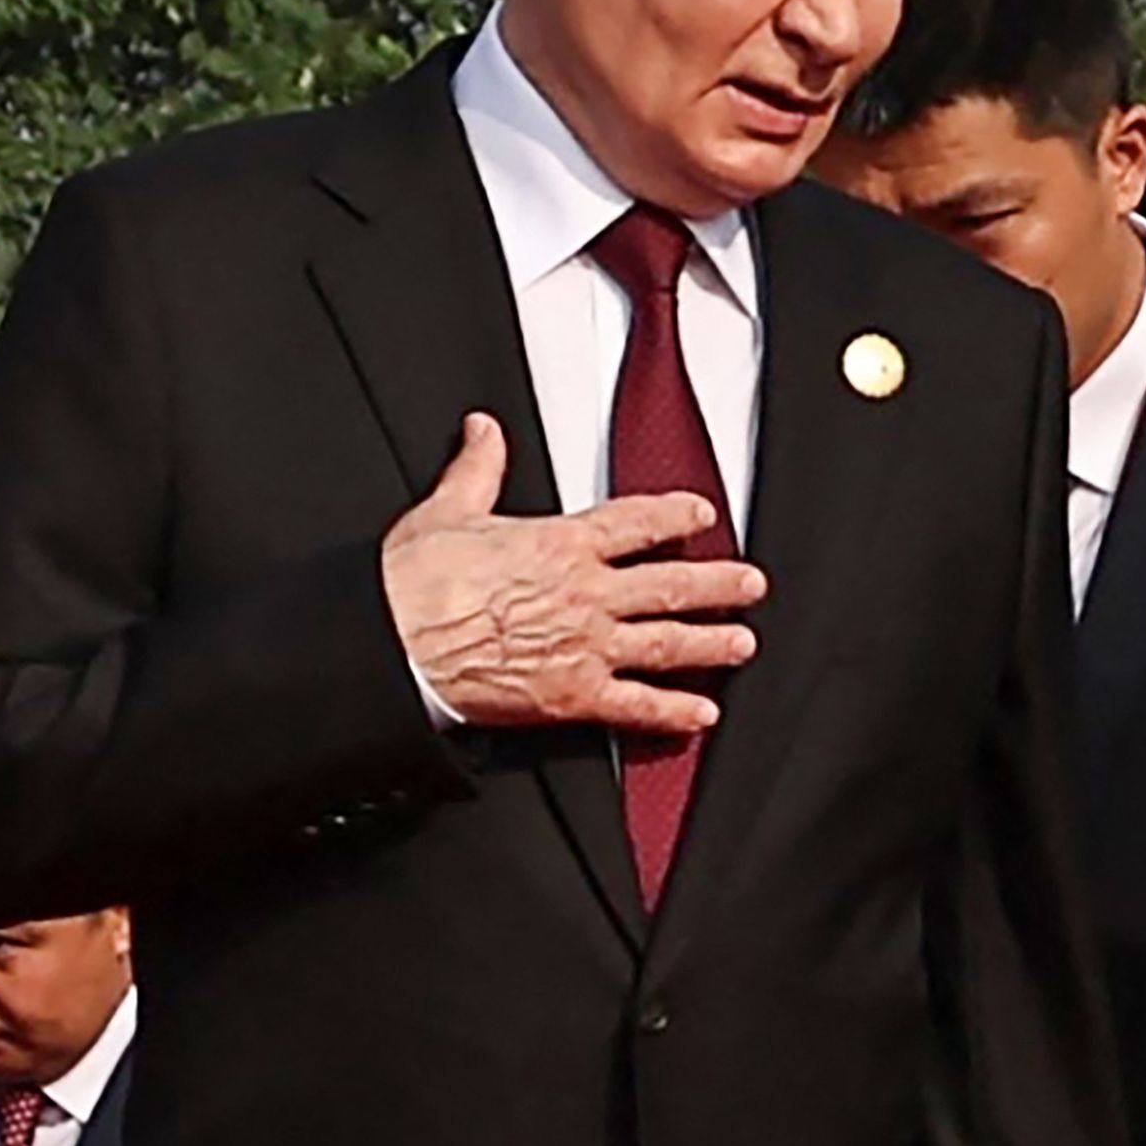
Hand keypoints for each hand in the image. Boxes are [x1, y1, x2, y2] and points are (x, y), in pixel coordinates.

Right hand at [380, 413, 763, 734]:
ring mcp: (585, 646)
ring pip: (667, 644)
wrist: (393, 643)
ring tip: (743, 644)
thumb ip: (478, 468)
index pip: (638, 523)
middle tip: (752, 585)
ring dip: (711, 645)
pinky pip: (635, 705)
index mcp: (563, 544)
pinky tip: (702, 716)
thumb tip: (483, 429)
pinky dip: (672, 713)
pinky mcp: (571, 696)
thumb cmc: (414, 581)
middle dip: (718, 585)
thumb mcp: (448, 508)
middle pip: (671, 586)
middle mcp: (587, 593)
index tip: (702, 516)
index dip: (676, 518)